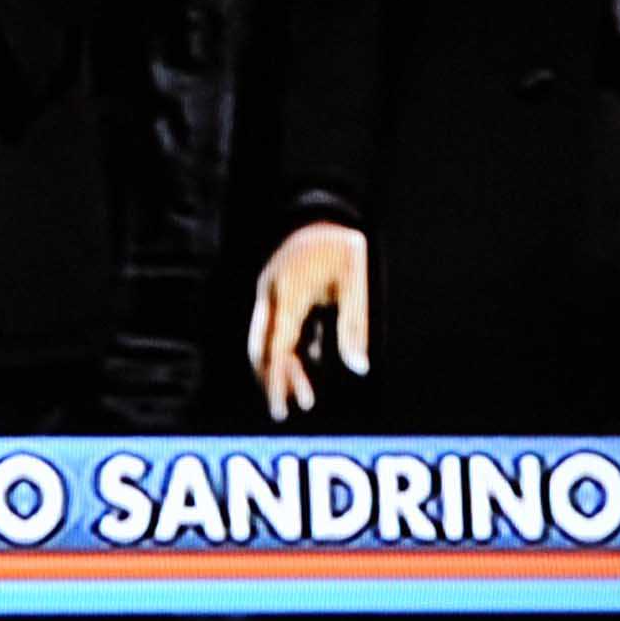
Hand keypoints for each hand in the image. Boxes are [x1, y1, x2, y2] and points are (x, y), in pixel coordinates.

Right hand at [248, 222, 370, 421]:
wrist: (323, 210)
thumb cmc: (343, 247)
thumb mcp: (356, 284)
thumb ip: (354, 327)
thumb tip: (359, 369)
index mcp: (288, 295)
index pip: (276, 349)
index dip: (277, 382)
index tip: (282, 409)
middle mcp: (270, 296)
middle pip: (260, 349)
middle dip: (271, 380)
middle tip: (285, 411)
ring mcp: (269, 293)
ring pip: (265, 340)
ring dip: (281, 368)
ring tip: (305, 398)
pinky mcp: (275, 291)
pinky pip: (274, 328)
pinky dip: (286, 351)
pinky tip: (307, 368)